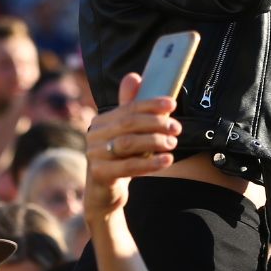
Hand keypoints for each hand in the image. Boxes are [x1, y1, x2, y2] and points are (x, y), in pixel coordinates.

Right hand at [83, 73, 179, 221]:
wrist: (105, 193)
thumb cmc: (120, 159)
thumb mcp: (126, 134)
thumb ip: (130, 108)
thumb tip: (133, 76)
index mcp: (102, 120)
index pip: (128, 108)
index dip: (151, 104)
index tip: (172, 105)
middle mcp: (94, 134)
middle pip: (129, 123)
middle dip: (156, 123)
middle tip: (177, 128)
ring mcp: (94, 154)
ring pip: (128, 143)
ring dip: (154, 142)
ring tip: (173, 144)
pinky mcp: (99, 174)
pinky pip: (128, 166)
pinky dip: (150, 163)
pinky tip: (166, 161)